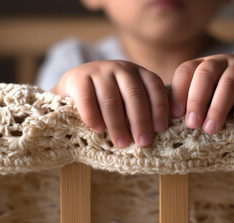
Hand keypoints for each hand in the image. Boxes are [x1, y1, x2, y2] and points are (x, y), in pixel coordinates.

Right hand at [52, 60, 168, 147]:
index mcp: (138, 72)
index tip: (160, 129)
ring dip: (118, 125)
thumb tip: (160, 132)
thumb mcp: (128, 99)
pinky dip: (94, 117)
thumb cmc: (107, 99)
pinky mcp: (78, 79)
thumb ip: (143, 108)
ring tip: (122, 143)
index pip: (154, 87)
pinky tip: (99, 130)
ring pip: (112, 100)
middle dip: (140, 121)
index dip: (159, 108)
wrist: (73, 87)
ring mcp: (99, 71)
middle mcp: (120, 68)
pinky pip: (88, 100)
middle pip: (134, 95)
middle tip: (143, 143)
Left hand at [169, 54, 233, 133]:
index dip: (178, 92)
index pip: (186, 71)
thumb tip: (169, 123)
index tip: (176, 115)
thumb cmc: (230, 100)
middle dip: (196, 100)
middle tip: (193, 124)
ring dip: (218, 107)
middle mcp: (222, 61)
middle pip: (205, 74)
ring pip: (228, 82)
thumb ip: (193, 106)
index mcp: (203, 66)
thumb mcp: (209, 99)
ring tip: (211, 129)